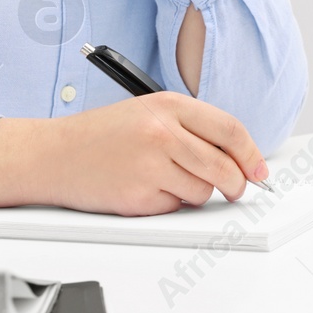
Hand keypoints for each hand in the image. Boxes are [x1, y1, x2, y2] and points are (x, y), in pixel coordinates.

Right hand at [0, 93, 269, 215]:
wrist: (54, 155)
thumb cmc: (99, 135)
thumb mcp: (147, 112)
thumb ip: (189, 127)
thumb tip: (234, 155)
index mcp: (167, 105)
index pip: (229, 128)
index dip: (250, 153)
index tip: (258, 169)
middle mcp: (162, 131)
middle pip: (223, 166)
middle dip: (236, 184)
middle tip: (234, 189)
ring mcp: (150, 164)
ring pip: (203, 191)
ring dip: (195, 194)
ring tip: (166, 181)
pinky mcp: (139, 195)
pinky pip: (174, 208)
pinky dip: (168, 205)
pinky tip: (144, 189)